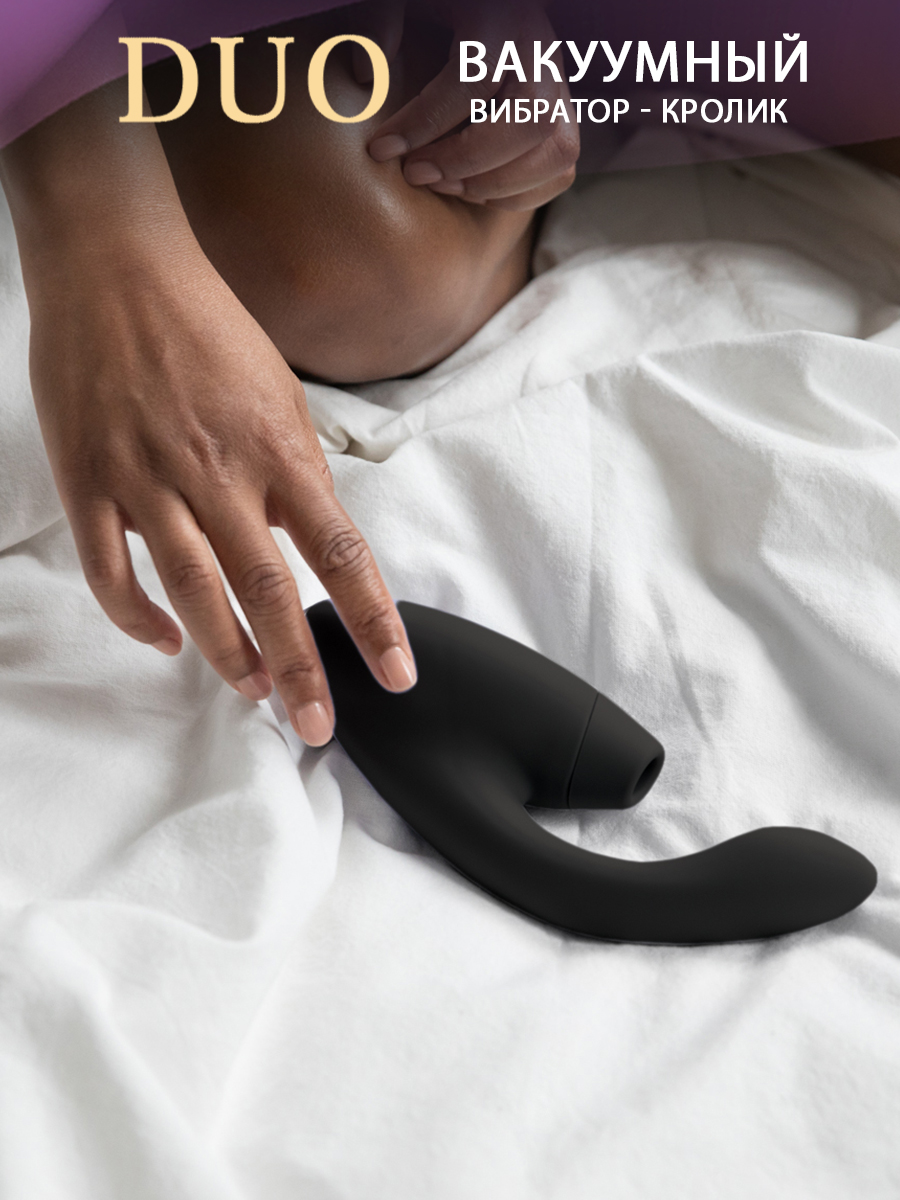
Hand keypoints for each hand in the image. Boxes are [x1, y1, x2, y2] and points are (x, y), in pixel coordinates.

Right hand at [1, 83, 416, 746]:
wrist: (116, 264)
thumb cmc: (207, 326)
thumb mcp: (280, 392)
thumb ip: (297, 472)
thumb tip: (316, 543)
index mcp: (279, 449)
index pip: (342, 553)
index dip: (374, 622)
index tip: (397, 675)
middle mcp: (219, 471)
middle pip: (270, 589)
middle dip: (301, 668)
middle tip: (318, 727)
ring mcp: (149, 480)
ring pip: (194, 592)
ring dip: (228, 654)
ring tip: (256, 696)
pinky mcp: (89, 483)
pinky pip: (111, 571)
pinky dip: (137, 618)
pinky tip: (166, 642)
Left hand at [367, 1, 578, 209]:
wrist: (486, 8)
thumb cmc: (436, 6)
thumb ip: (377, 22)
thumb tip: (366, 77)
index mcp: (502, 15)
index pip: (473, 78)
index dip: (426, 122)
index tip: (383, 148)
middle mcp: (542, 51)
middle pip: (531, 119)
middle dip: (470, 160)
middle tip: (418, 174)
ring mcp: (561, 87)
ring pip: (558, 151)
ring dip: (499, 183)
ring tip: (444, 186)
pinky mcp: (565, 117)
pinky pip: (560, 172)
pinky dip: (518, 194)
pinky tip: (472, 189)